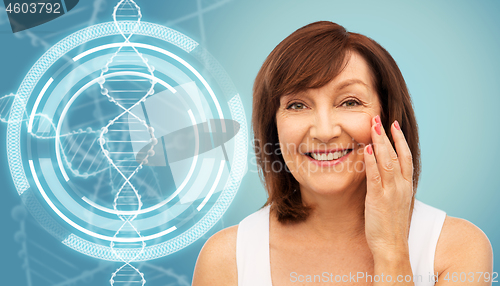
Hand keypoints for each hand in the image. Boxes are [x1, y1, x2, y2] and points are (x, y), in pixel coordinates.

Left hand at [363, 115, 412, 259]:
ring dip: (380, 142)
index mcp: (406, 186)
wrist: (392, 247)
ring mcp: (391, 192)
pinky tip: (367, 149)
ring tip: (373, 126)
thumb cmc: (391, 226)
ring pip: (387, 161)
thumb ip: (390, 186)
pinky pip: (376, 177)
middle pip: (396, 154)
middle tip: (379, 119)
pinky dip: (371, 162)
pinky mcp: (379, 199)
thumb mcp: (394, 202)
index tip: (393, 125)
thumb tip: (381, 172)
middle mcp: (401, 186)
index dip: (399, 139)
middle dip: (388, 135)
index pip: (405, 156)